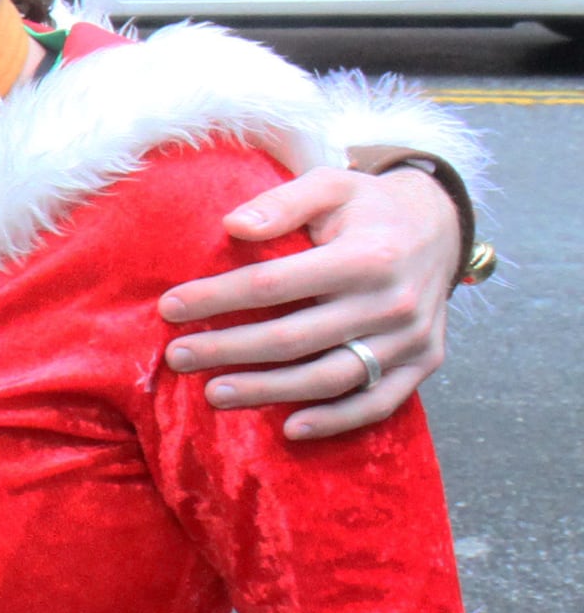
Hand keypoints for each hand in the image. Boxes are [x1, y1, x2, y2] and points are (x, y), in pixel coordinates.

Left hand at [159, 164, 453, 439]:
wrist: (441, 226)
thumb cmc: (369, 207)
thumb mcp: (331, 184)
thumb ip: (282, 202)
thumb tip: (232, 225)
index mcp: (367, 255)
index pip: (275, 284)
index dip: (218, 298)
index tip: (170, 307)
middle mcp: (393, 302)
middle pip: (295, 338)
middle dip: (228, 350)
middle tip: (178, 357)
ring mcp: (411, 338)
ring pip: (330, 377)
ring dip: (267, 391)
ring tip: (214, 393)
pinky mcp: (423, 363)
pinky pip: (378, 402)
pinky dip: (335, 420)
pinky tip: (289, 427)